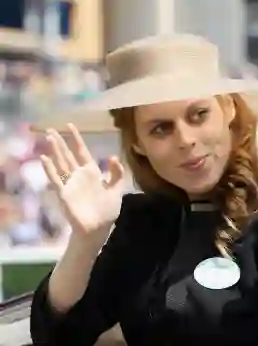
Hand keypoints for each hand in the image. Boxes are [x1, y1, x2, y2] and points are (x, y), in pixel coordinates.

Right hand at [40, 123, 124, 241]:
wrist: (99, 228)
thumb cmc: (107, 210)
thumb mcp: (117, 189)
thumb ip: (117, 172)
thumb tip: (113, 155)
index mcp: (92, 173)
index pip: (82, 151)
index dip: (76, 139)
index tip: (70, 125)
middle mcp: (79, 176)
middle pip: (67, 155)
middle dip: (60, 142)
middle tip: (51, 128)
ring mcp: (70, 184)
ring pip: (60, 163)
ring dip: (54, 151)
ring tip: (48, 137)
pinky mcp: (64, 194)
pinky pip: (56, 179)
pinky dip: (50, 169)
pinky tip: (44, 158)